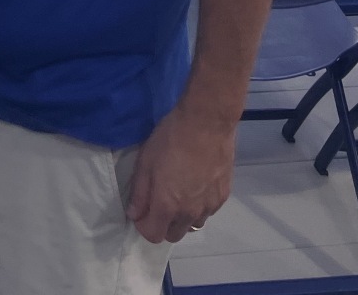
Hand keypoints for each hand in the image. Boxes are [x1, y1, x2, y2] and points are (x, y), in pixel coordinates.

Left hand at [126, 103, 236, 243]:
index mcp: (167, 206)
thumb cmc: (171, 138)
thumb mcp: (146, 161)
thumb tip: (134, 215)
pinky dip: (198, 205)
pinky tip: (196, 184)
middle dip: (162, 224)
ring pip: (192, 225)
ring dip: (182, 217)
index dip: (143, 225)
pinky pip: (207, 211)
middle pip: (173, 235)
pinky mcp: (223, 196)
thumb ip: (139, 192)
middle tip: (158, 201)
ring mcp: (209, 206)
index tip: (140, 210)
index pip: (153, 235)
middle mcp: (189, 213)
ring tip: (179, 192)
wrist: (207, 122)